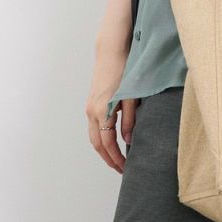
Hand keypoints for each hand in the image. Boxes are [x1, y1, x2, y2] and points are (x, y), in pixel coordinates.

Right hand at [86, 48, 137, 173]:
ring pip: (94, 136)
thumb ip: (130, 120)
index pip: (108, 143)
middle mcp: (92, 111)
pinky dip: (102, 138)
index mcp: (102, 110)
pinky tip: (112, 142)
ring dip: (104, 150)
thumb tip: (129, 141)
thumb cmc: (125, 70)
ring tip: (117, 159)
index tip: (126, 167)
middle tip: (121, 169)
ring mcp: (90, 107)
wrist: (111, 51)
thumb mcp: (132, 97)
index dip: (117, 158)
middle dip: (109, 158)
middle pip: (97, 144)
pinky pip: (95, 127)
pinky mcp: (92, 103)